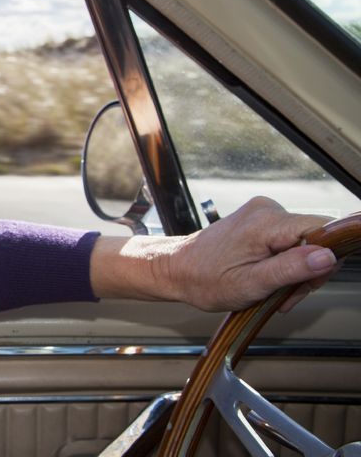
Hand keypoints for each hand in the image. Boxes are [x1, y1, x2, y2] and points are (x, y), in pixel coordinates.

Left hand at [165, 196, 336, 311]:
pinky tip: (268, 279)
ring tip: (272, 291)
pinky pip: (288, 242)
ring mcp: (262, 213)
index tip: (307, 282)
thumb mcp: (252, 283)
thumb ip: (292, 268)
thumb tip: (328, 256)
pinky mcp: (259, 221)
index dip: (326, 258)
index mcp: (267, 222)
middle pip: (315, 239)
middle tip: (285, 295)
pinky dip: (284, 264)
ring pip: (303, 244)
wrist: (175, 270)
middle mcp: (267, 209)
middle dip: (307, 272)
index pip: (324, 229)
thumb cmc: (204, 279)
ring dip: (295, 272)